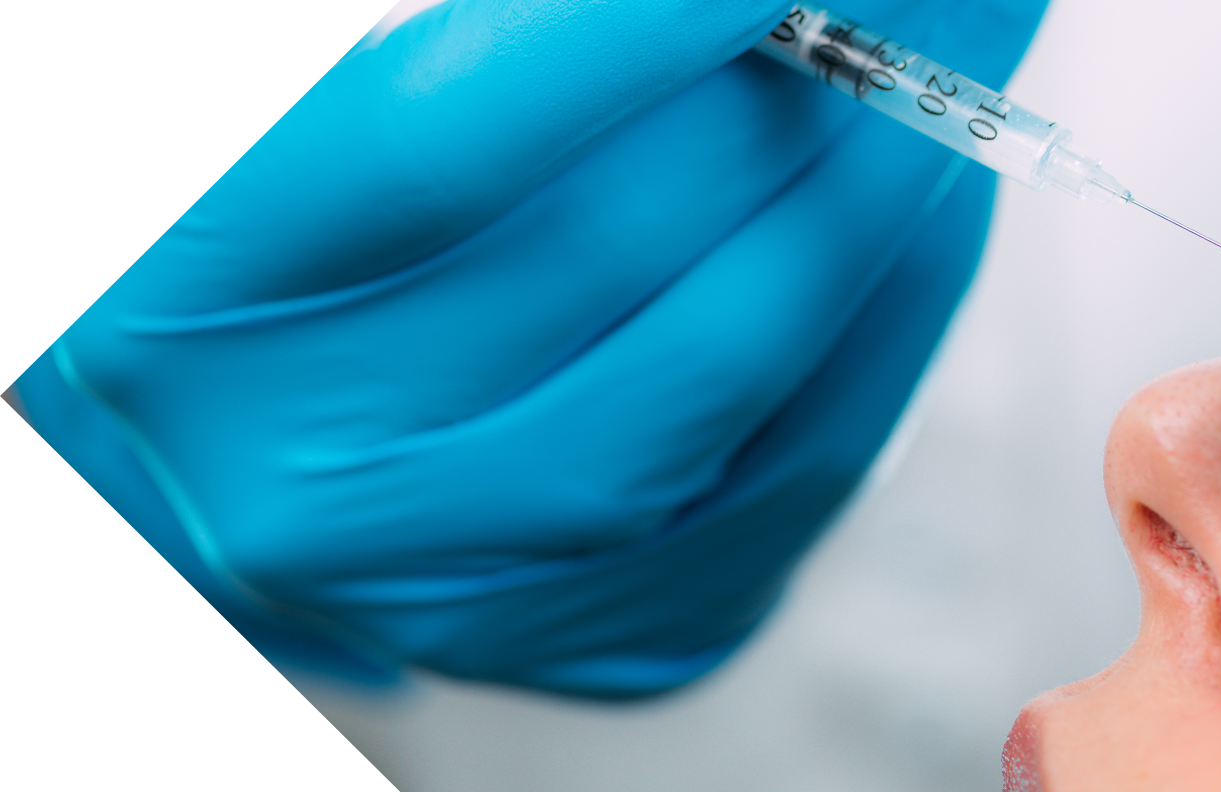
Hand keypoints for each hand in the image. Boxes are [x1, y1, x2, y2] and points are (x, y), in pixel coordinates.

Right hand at [18, 0, 1047, 697]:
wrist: (287, 448)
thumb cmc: (319, 240)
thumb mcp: (338, 117)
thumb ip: (508, 48)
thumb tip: (732, 3)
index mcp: (192, 300)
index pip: (444, 144)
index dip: (640, 30)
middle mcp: (313, 477)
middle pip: (619, 245)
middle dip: (813, 80)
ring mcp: (469, 584)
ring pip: (732, 363)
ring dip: (878, 193)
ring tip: (938, 73)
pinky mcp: (609, 635)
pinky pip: (803, 464)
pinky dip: (893, 317)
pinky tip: (928, 209)